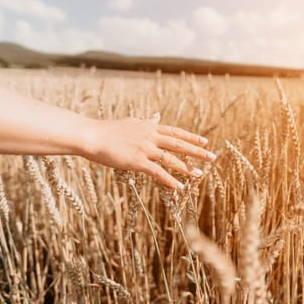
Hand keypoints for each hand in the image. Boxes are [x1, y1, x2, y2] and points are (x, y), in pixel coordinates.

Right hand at [80, 113, 215, 189]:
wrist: (92, 136)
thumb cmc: (109, 130)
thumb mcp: (132, 122)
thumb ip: (147, 121)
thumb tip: (157, 116)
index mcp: (150, 127)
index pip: (176, 132)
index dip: (191, 137)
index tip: (205, 141)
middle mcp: (150, 137)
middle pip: (179, 144)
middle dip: (197, 151)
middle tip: (212, 157)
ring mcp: (144, 149)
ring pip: (171, 158)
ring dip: (187, 167)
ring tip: (199, 175)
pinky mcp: (137, 161)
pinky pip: (158, 172)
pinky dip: (170, 180)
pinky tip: (179, 187)